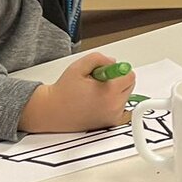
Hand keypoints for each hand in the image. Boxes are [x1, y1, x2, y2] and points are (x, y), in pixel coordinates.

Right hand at [19, 53, 137, 133]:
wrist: (52, 112)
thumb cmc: (63, 92)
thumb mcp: (78, 66)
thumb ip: (99, 58)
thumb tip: (113, 62)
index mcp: (109, 92)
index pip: (129, 75)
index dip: (117, 70)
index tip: (106, 71)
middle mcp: (114, 106)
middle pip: (130, 85)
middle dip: (118, 80)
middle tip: (98, 81)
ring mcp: (113, 116)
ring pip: (125, 96)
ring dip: (115, 91)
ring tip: (95, 92)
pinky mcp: (111, 123)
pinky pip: (121, 108)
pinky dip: (114, 103)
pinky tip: (98, 101)